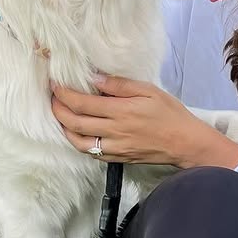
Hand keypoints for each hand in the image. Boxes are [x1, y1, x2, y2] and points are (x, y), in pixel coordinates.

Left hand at [51, 73, 237, 168]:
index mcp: (121, 111)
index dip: (63, 93)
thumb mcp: (149, 91)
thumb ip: (119, 85)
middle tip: (52, 98)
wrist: (185, 143)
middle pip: (74, 122)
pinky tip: (78, 133)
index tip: (54, 84)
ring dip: (64, 128)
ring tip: (60, 116)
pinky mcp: (118, 158)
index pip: (82, 103)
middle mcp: (114, 131)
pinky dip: (79, 143)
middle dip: (58, 109)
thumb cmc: (171, 114)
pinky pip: (92, 153)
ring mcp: (115, 148)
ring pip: (78, 141)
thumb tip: (94, 79)